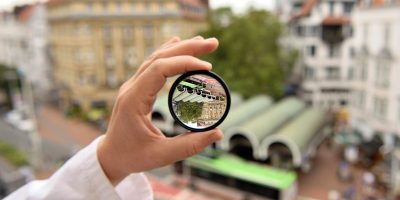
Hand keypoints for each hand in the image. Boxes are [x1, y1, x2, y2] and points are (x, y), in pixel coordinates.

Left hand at [97, 36, 222, 184]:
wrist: (109, 157)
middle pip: (160, 57)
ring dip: (179, 48)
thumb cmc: (132, 157)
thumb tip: (219, 134)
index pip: (159, 69)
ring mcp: (132, 86)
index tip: (208, 67)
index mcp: (134, 100)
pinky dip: (167, 53)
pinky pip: (152, 65)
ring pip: (156, 58)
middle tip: (213, 44)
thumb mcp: (162, 155)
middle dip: (187, 48)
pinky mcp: (137, 89)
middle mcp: (131, 88)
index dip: (184, 63)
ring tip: (202, 42)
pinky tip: (177, 44)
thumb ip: (190, 145)